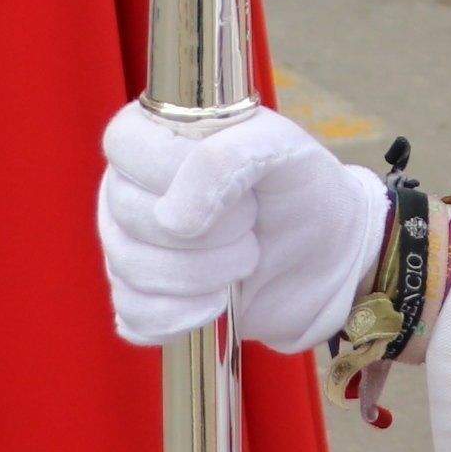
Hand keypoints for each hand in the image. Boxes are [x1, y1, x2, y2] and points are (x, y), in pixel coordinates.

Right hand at [99, 103, 387, 353]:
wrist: (326, 257)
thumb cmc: (298, 189)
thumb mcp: (280, 148)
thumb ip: (228, 157)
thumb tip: (172, 219)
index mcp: (155, 135)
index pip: (125, 143)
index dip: (175, 168)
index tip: (234, 186)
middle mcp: (129, 188)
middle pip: (128, 213)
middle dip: (207, 230)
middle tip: (251, 224)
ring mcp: (128, 247)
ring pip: (130, 268)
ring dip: (203, 274)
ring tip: (244, 259)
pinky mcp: (142, 301)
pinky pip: (134, 316)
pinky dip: (185, 316)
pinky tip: (219, 302)